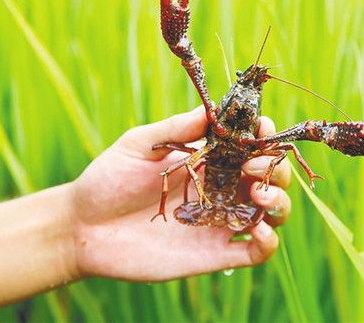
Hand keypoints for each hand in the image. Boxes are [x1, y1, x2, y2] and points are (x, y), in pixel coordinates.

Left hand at [72, 106, 291, 280]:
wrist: (84, 227)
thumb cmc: (110, 179)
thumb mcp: (140, 145)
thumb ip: (177, 128)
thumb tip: (212, 109)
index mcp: (209, 159)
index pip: (250, 145)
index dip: (263, 134)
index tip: (260, 127)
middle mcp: (222, 188)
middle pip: (270, 177)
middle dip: (275, 169)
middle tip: (253, 168)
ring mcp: (220, 221)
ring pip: (272, 212)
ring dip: (279, 202)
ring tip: (260, 196)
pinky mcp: (215, 253)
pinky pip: (255, 251)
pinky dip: (268, 241)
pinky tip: (257, 230)